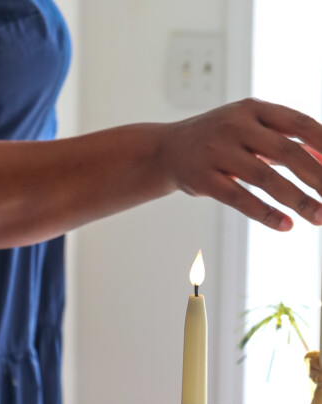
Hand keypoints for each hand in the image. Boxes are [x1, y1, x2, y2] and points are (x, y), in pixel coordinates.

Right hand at [160, 98, 321, 229]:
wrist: (167, 150)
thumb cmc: (217, 139)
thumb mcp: (249, 127)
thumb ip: (283, 140)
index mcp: (254, 109)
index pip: (299, 123)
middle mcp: (237, 126)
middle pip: (287, 152)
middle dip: (318, 177)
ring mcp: (219, 153)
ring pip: (266, 178)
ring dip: (297, 200)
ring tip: (318, 217)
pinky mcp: (205, 180)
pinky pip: (240, 199)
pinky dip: (265, 213)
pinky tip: (285, 225)